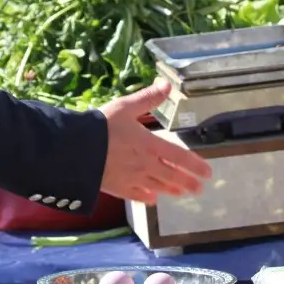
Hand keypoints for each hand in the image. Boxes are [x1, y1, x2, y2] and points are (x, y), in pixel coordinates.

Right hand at [99, 79, 212, 202]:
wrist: (75, 150)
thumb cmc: (102, 126)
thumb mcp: (126, 107)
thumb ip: (148, 98)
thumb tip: (168, 84)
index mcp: (150, 145)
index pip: (179, 157)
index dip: (195, 165)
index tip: (207, 173)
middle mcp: (146, 165)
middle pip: (172, 176)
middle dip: (187, 182)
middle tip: (199, 189)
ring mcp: (132, 179)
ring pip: (157, 186)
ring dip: (171, 190)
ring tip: (181, 194)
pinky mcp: (118, 188)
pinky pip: (137, 195)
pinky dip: (147, 197)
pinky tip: (151, 199)